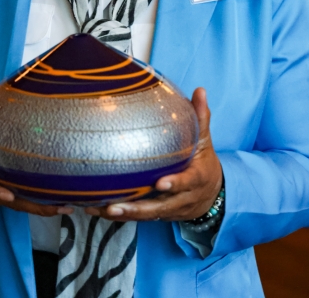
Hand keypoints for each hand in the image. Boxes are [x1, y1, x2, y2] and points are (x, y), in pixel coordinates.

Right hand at [0, 74, 72, 216]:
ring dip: (41, 208)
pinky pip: (23, 202)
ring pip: (19, 205)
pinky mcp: (7, 195)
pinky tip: (62, 203)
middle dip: (31, 206)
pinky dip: (41, 204)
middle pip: (8, 201)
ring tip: (65, 207)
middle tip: (54, 206)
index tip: (8, 195)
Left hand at [85, 87, 221, 221]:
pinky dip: (119, 215)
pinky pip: (138, 217)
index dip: (175, 184)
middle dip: (137, 209)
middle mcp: (182, 198)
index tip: (161, 183)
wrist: (212, 193)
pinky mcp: (158, 214)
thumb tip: (200, 90)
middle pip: (160, 206)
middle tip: (116, 206)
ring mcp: (169, 208)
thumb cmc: (203, 161)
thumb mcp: (205, 141)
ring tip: (101, 209)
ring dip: (123, 214)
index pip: (187, 181)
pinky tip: (96, 210)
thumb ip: (201, 117)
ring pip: (146, 215)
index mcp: (195, 178)